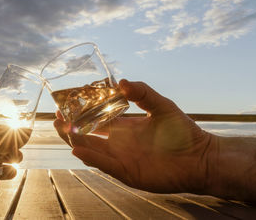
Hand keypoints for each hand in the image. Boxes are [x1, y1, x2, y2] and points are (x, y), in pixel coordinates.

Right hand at [54, 79, 216, 193]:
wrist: (199, 158)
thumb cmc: (183, 132)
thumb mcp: (162, 106)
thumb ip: (142, 93)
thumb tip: (121, 82)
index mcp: (125, 127)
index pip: (98, 120)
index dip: (82, 113)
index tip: (68, 104)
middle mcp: (119, 143)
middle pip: (89, 136)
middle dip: (71, 127)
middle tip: (56, 117)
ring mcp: (121, 158)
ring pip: (91, 150)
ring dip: (75, 141)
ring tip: (60, 129)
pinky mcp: (127, 172)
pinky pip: (104, 165)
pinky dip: (91, 157)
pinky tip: (78, 148)